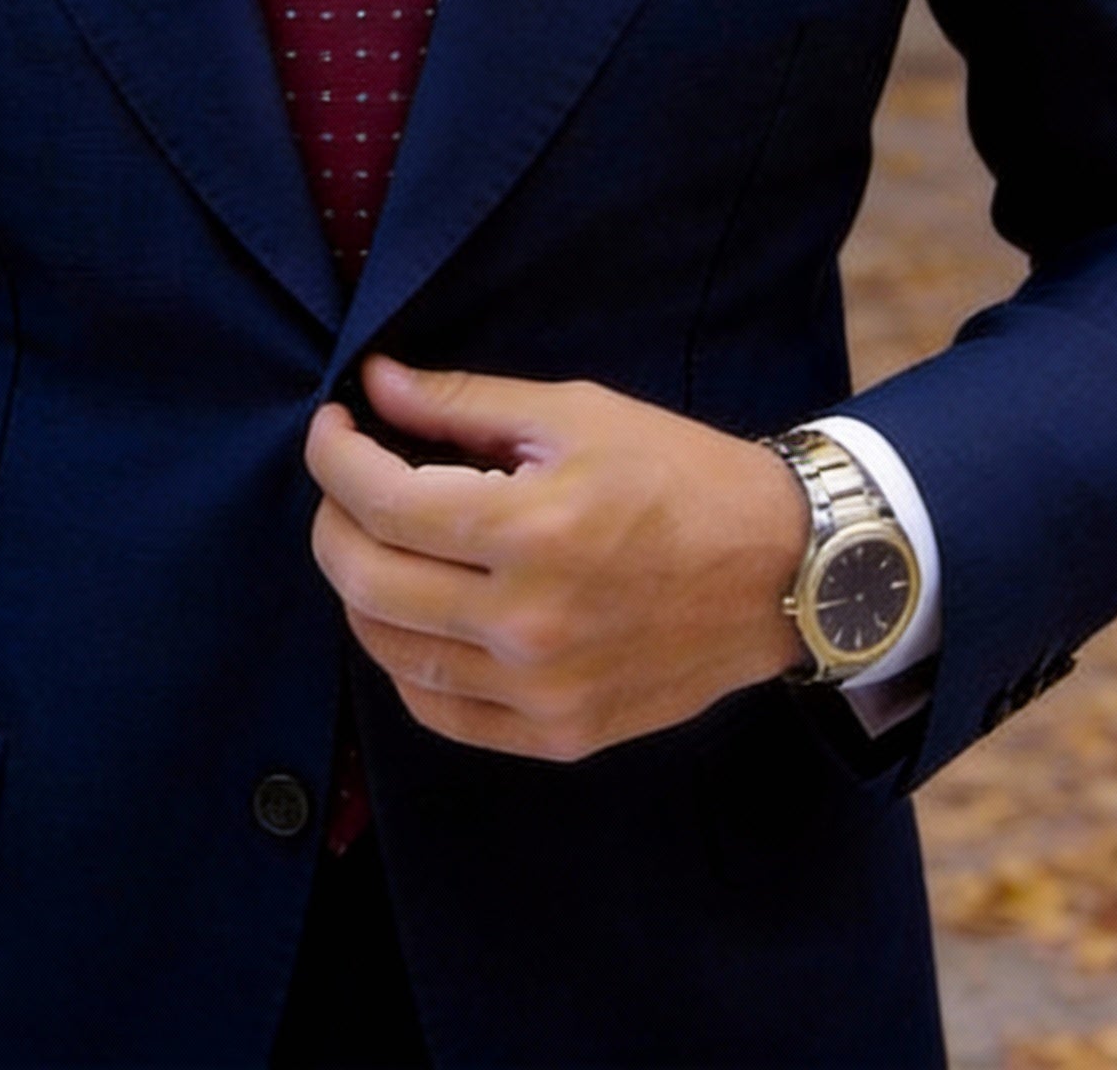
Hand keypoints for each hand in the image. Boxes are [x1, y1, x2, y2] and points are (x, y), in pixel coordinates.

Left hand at [303, 355, 811, 761]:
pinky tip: (414, 613)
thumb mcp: (576, 413)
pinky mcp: (559, 734)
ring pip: (390, 649)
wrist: (784, 572)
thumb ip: (463, 404)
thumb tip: (375, 383)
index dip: (334, 455)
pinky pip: (439, 710)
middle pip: (365, 579)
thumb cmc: (681, 476)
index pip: (380, 500)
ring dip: (359, 587)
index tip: (333, 425)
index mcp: (532, 529)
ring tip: (376, 540)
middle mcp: (528, 622)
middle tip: (345, 480)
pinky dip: (405, 659)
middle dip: (332, 517)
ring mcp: (541, 691)